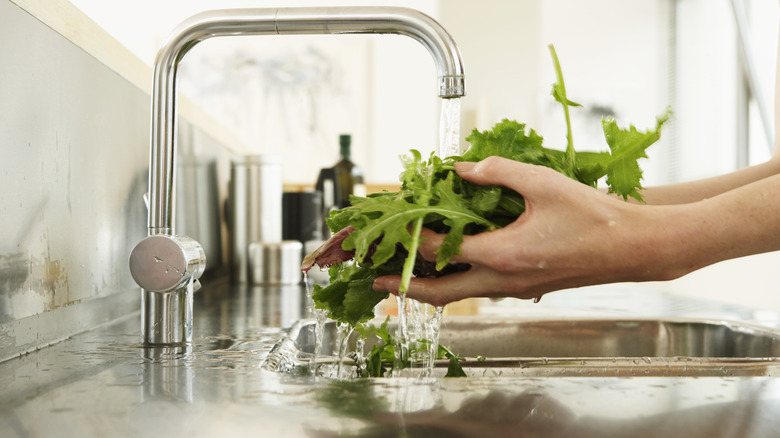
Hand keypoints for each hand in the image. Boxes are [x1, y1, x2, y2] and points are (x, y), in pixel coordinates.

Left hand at [373, 156, 683, 305]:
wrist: (635, 248)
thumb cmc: (594, 216)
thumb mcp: (542, 182)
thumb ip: (496, 171)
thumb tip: (460, 167)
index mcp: (502, 255)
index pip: (439, 250)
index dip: (411, 238)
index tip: (392, 227)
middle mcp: (503, 281)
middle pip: (439, 293)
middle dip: (404, 289)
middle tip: (377, 283)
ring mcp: (515, 289)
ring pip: (459, 296)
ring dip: (429, 287)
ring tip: (406, 274)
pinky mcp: (527, 288)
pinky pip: (480, 290)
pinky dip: (457, 282)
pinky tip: (454, 264)